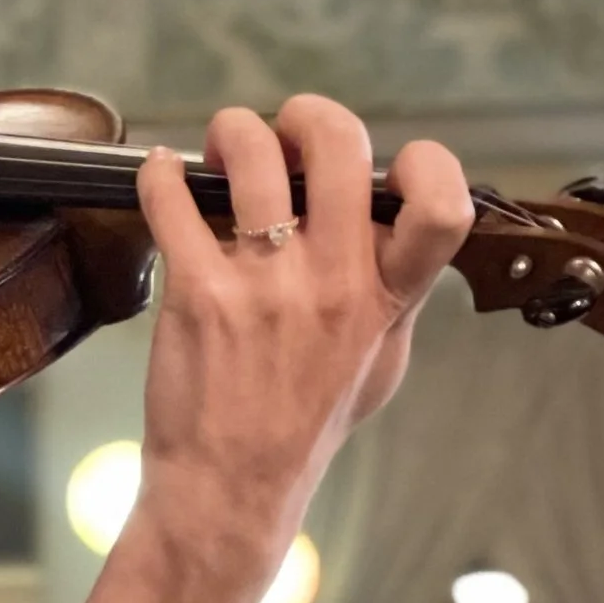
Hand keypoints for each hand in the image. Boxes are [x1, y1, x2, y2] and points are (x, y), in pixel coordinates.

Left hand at [135, 94, 473, 575]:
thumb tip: (400, 232)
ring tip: (219, 149)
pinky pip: (172, 200)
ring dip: (231, 133)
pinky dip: (161, 174)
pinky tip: (164, 175)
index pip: (442, 206)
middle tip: (285, 131)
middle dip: (308, 116)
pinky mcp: (198, 292)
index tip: (387, 164)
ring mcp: (265, 285)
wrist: (231, 486)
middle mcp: (333, 283)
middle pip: (338, 146)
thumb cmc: (303, 425)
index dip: (426, 163)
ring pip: (249, 155)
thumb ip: (395, 295)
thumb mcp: (379, 365)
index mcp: (386, 298)